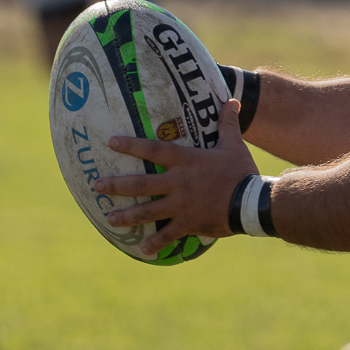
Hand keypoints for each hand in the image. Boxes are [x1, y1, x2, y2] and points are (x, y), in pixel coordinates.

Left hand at [102, 98, 259, 256]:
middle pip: (141, 184)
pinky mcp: (188, 224)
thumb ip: (228, 124)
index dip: (131, 145)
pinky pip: (168, 235)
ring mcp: (180, 206)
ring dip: (127, 215)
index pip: (153, 150)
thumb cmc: (241, 171)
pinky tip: (143, 249)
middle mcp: (177, 183)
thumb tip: (233, 100)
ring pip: (147, 211)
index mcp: (186, 161)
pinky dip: (155, 243)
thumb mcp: (234, 145)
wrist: (252, 201)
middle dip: (116, 185)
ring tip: (109, 218)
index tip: (111, 143)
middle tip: (97, 185)